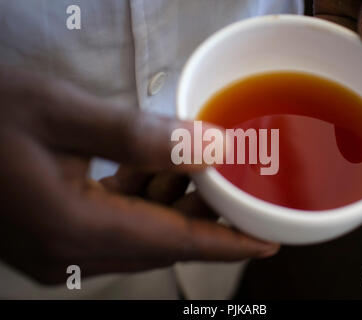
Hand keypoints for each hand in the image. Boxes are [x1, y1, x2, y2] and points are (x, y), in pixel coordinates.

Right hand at [0, 66, 278, 283]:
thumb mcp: (65, 112)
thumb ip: (142, 136)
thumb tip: (212, 149)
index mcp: (76, 228)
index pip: (174, 243)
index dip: (226, 243)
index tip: (267, 243)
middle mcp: (70, 253)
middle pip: (160, 245)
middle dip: (204, 222)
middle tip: (241, 196)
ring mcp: (57, 251)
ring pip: (139, 238)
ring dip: (174, 210)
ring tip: (205, 178)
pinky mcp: (51, 238)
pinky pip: (114, 228)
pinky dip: (142, 205)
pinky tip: (157, 176)